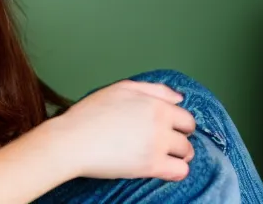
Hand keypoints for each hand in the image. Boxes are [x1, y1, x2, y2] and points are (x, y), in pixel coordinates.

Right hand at [51, 80, 195, 181]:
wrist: (74, 139)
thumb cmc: (92, 112)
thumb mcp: (121, 88)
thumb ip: (153, 89)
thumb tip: (178, 98)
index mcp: (155, 104)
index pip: (186, 116)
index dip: (178, 122)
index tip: (169, 127)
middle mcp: (160, 124)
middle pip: (188, 136)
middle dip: (179, 138)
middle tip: (163, 141)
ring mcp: (157, 145)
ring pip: (186, 154)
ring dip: (178, 155)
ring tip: (160, 155)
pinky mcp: (150, 166)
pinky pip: (180, 172)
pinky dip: (175, 171)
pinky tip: (161, 168)